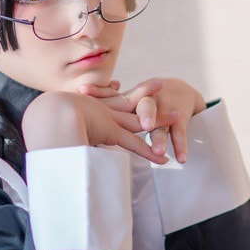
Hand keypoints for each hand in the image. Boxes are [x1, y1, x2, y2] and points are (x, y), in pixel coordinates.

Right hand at [21, 91, 167, 164]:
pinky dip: (149, 152)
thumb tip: (36, 130)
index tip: (118, 84)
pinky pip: (135, 145)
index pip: (107, 98)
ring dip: (159, 119)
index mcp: (89, 107)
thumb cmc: (44, 117)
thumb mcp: (46, 119)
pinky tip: (164, 160)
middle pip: (130, 102)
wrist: (48, 114)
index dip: (113, 92)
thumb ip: (47, 124)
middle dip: (145, 95)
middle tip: (160, 84)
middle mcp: (102, 111)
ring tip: (178, 114)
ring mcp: (109, 121)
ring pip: (140, 119)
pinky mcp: (111, 133)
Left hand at [80, 78, 205, 163]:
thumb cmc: (144, 104)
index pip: (112, 95)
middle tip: (135, 126)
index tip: (82, 90)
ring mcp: (164, 111)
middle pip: (142, 109)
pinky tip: (181, 159)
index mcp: (129, 100)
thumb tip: (67, 121)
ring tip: (159, 153)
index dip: (97, 92)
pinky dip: (181, 146)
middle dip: (137, 117)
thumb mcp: (122, 105)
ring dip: (159, 138)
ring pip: (161, 125)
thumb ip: (98, 112)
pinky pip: (180, 134)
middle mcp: (147, 103)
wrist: (179, 93)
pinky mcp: (179, 120)